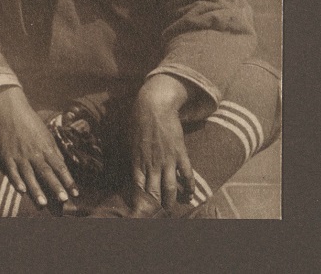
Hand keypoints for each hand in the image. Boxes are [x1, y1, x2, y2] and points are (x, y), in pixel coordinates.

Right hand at [0, 87, 77, 207]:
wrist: (10, 111)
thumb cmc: (30, 123)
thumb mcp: (46, 135)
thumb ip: (54, 151)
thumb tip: (62, 166)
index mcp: (46, 147)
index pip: (59, 166)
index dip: (68, 180)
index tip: (75, 193)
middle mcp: (34, 152)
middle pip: (46, 171)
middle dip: (55, 186)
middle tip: (63, 199)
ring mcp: (20, 155)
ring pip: (29, 174)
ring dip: (36, 189)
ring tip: (42, 203)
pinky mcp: (7, 156)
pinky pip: (12, 170)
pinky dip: (16, 180)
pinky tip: (21, 190)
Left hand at [129, 75, 194, 211]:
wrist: (154, 104)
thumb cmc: (138, 120)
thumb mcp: (129, 140)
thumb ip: (133, 158)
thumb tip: (134, 174)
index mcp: (137, 160)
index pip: (138, 188)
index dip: (139, 202)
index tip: (139, 212)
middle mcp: (152, 163)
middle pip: (154, 193)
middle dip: (154, 208)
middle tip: (155, 216)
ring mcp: (167, 159)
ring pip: (170, 188)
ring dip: (171, 201)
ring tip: (171, 210)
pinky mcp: (180, 153)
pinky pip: (187, 174)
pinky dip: (190, 186)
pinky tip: (191, 194)